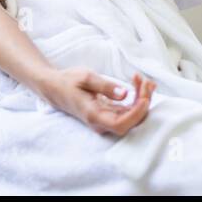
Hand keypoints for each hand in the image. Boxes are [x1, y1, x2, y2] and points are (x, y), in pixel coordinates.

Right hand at [40, 69, 155, 136]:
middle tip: (145, 81)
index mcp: (93, 115)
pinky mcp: (109, 114)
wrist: (55, 87)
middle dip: (143, 102)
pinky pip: (127, 111)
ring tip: (145, 80)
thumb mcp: (85, 77)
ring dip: (142, 99)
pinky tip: (141, 85)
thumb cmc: (68, 81)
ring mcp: (105, 120)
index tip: (143, 98)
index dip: (135, 114)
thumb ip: (105, 86)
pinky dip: (137, 98)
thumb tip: (125, 94)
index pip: (120, 124)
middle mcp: (101, 122)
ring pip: (131, 116)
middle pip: (130, 121)